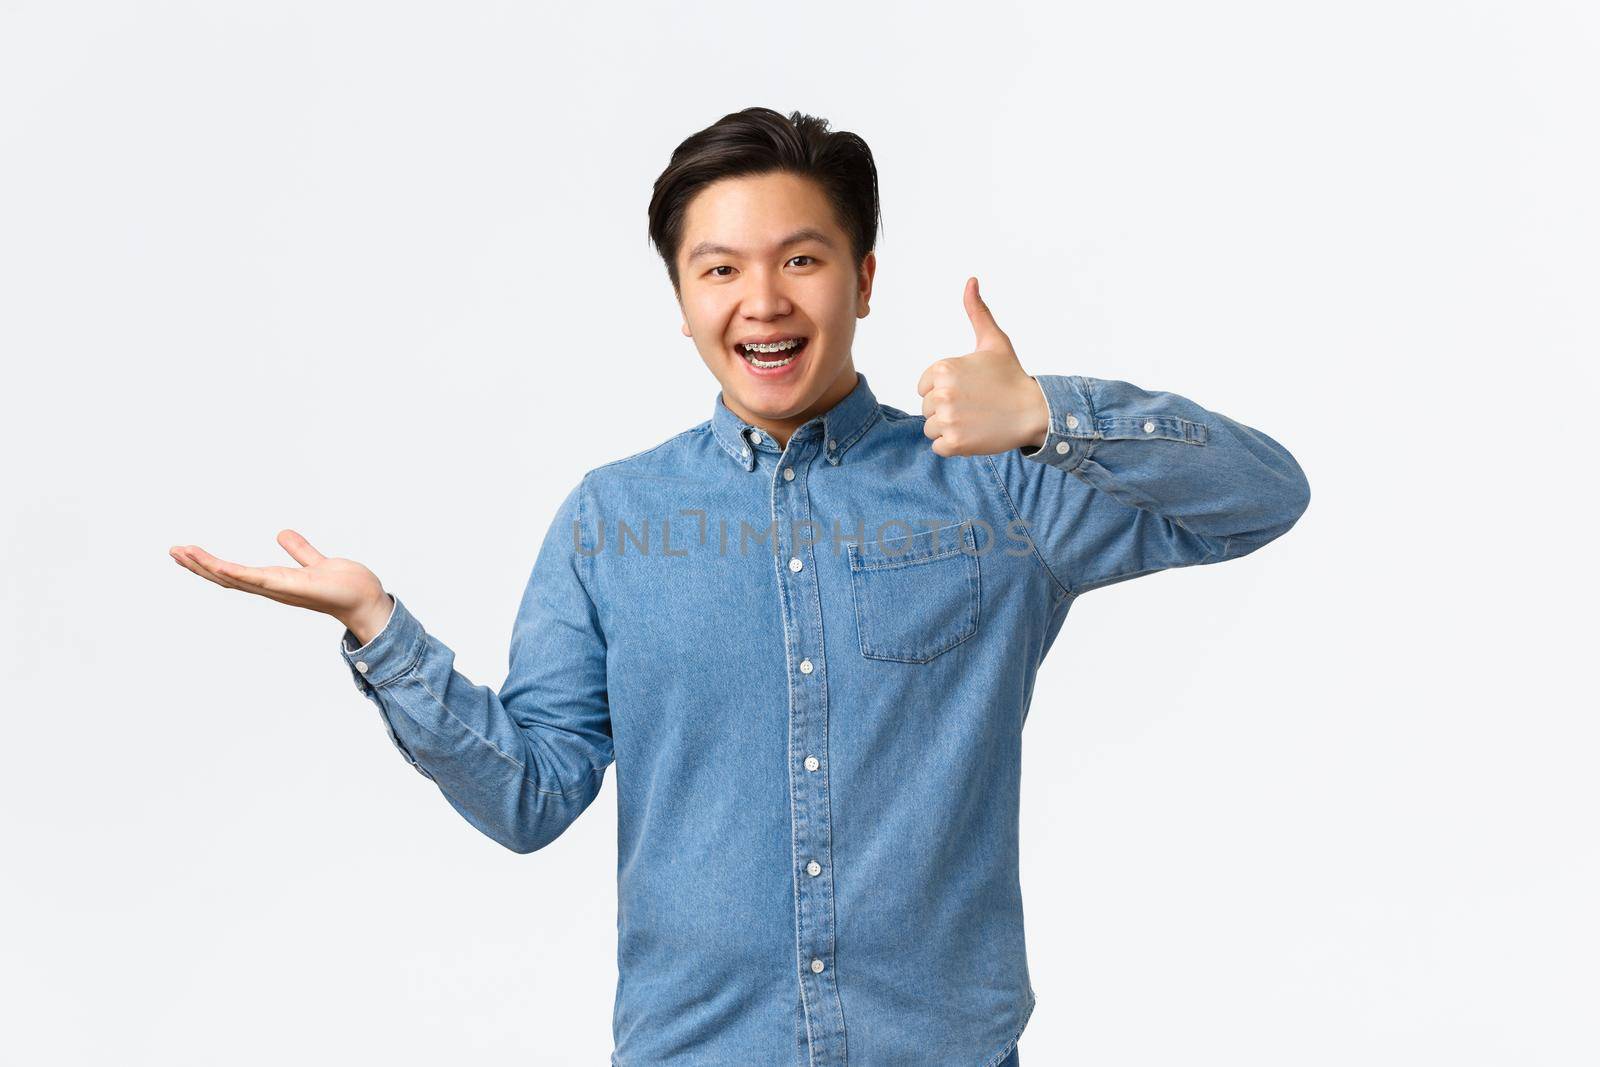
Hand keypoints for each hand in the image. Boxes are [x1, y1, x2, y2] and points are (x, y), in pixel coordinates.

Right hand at [169, 530, 390, 635]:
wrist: (366, 599)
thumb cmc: (346, 586)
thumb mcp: (316, 562)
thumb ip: (300, 551)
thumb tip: (282, 534)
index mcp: (275, 582)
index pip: (235, 574)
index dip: (210, 565)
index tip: (188, 552)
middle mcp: (272, 588)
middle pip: (226, 578)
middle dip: (198, 566)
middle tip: (173, 550)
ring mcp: (278, 589)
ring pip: (233, 578)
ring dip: (206, 566)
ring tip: (181, 552)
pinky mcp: (289, 587)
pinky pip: (255, 579)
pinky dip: (232, 572)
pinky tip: (214, 564)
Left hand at [916, 276, 1048, 456]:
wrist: (1035, 411)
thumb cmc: (1012, 376)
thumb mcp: (993, 341)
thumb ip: (977, 312)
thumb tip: (971, 280)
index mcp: (943, 368)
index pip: (924, 387)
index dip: (945, 390)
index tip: (969, 390)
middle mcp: (941, 393)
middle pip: (927, 409)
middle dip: (948, 410)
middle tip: (976, 406)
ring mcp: (947, 419)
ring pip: (931, 428)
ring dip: (950, 428)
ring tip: (975, 420)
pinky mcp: (954, 442)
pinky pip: (939, 447)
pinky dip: (954, 445)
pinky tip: (974, 434)